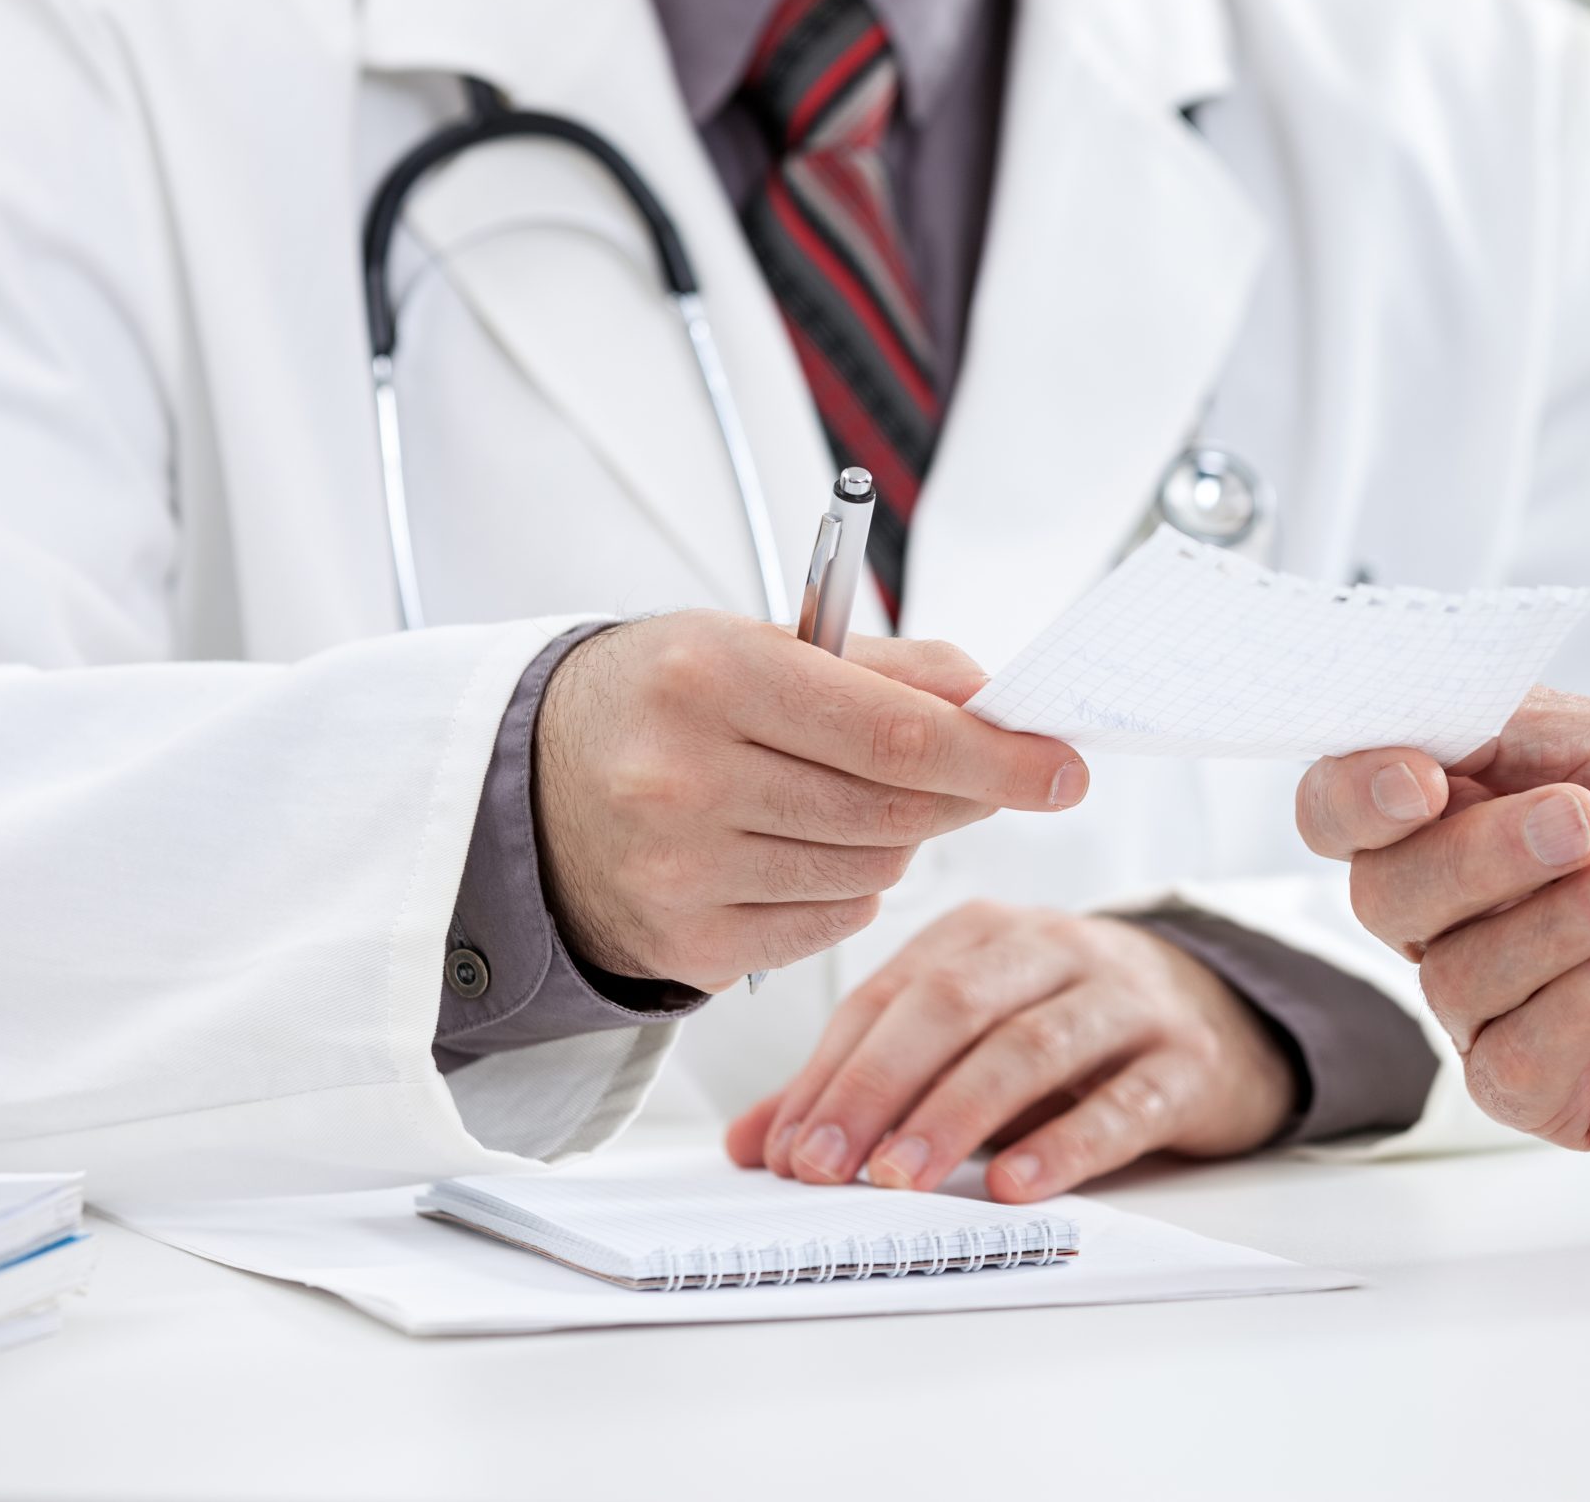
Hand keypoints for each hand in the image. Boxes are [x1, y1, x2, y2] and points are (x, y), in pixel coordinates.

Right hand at [533, 615, 1088, 993]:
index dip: (996, 755)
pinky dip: (846, 892)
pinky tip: (804, 849)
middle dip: (960, 796)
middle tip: (984, 775)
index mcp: (708, 677)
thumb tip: (992, 695)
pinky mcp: (684, 946)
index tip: (1063, 765)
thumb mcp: (755, 642)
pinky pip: (827, 927)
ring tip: (852, 799)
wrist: (526, 785)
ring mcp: (679, 874)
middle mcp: (683, 778)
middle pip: (892, 813)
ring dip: (895, 842)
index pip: (894, 732)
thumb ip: (886, 667)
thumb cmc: (660, 701)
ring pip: (870, 875)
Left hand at [725, 902, 1297, 1201]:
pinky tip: (1014, 1184)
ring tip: (900, 1182)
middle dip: (879, 1089)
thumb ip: (860, 1085)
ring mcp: (1125, 999)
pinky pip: (1123, 1101)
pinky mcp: (1185, 1059)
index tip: (787, 1149)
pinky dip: (1065, 1144)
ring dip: (955, 1117)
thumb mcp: (961, 1039)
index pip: (890, 995)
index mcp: (983, 933)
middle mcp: (1052, 948)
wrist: (1216, 1014)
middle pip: (952, 1008)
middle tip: (828, 1166)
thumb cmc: (1063, 1027)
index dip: (832, 1072)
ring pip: (1029, 1048)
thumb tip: (751, 1144)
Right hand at [1295, 691, 1589, 1149]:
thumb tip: (1396, 718)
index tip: (1419, 781)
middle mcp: (1459, 912)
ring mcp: (1499, 1004)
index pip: (1340, 811)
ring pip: (1452, 976)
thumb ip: (1497, 725)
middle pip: (1384, 895)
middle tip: (1586, 820)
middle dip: (1483, 854)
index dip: (1354, 797)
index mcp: (1456, 813)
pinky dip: (1580, 999)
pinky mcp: (1552, 1089)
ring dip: (1556, 923)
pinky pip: (1510, 1059)